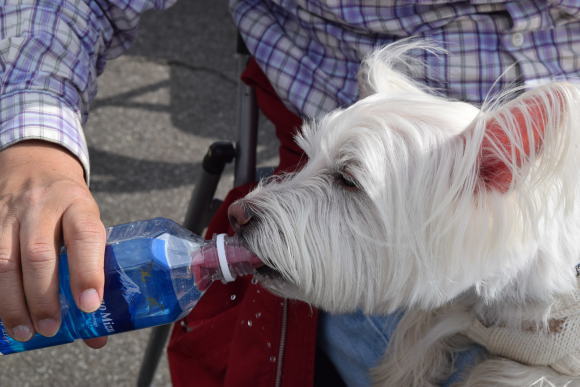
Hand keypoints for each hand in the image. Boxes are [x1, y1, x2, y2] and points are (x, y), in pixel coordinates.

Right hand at [0, 141, 106, 347]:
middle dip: (43, 297)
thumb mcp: (88, 225)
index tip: (90, 305)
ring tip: (24, 331)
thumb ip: (93, 271)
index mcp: (78, 205)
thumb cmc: (69, 207)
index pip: (85, 236)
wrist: (35, 165)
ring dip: (12, 302)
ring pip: (4, 260)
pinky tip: (1, 314)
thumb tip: (97, 337)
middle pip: (39, 253)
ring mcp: (9, 213)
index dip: (88, 271)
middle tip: (51, 328)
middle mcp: (43, 206)